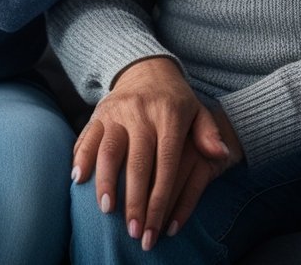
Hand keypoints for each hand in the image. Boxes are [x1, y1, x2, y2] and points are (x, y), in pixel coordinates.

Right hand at [71, 57, 228, 251]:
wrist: (147, 68)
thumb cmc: (176, 100)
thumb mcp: (198, 111)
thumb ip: (208, 134)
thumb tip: (221, 154)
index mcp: (169, 116)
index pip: (166, 164)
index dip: (160, 199)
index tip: (156, 229)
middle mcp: (142, 113)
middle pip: (137, 162)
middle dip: (135, 201)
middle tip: (134, 231)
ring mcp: (118, 112)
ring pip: (109, 149)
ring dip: (106, 181)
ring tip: (107, 210)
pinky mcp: (100, 112)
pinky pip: (88, 135)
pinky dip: (82, 157)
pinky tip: (79, 179)